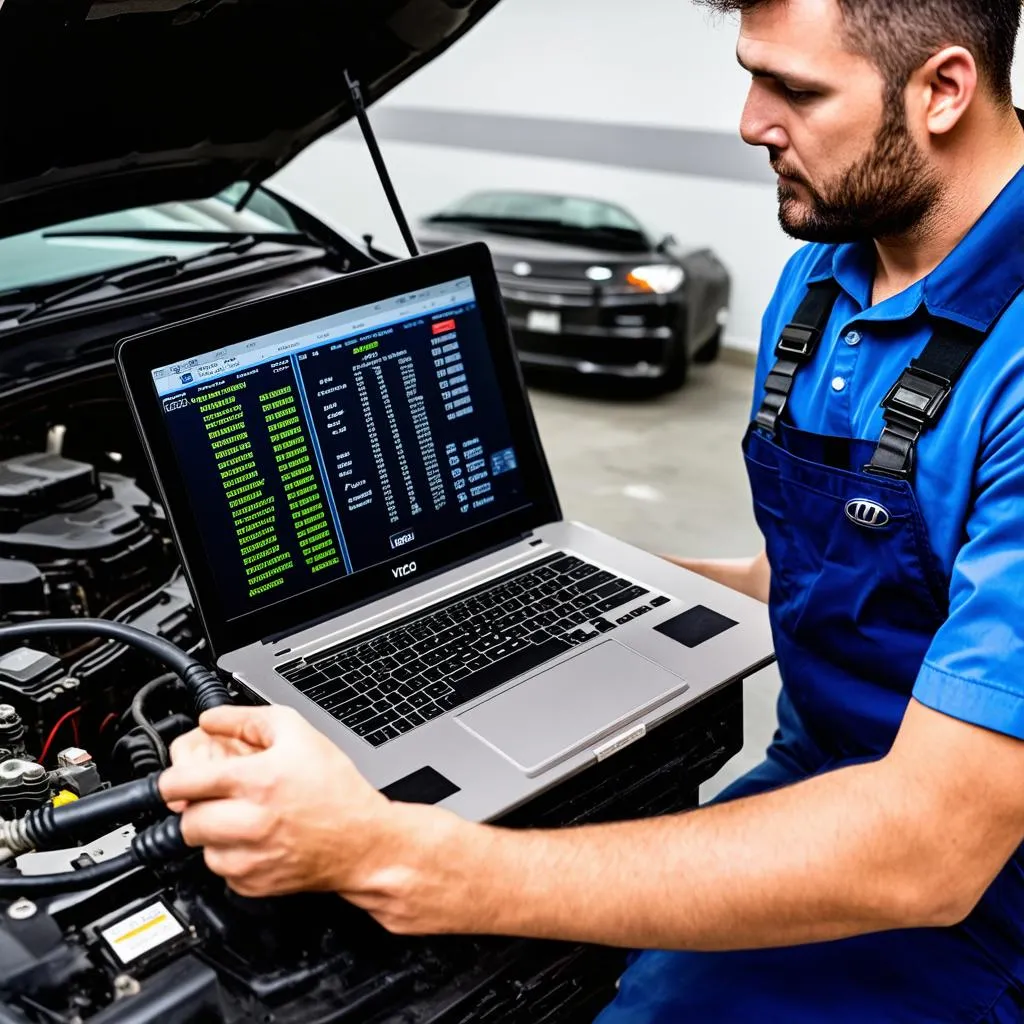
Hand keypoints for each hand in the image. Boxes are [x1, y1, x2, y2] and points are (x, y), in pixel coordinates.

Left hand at [158, 704, 412, 898]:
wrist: (363, 842)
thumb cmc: (337, 789)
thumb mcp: (299, 733)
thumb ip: (248, 719)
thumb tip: (212, 719)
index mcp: (257, 780)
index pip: (181, 783)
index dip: (172, 778)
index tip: (175, 779)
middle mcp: (250, 821)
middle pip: (186, 818)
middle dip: (196, 805)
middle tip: (217, 798)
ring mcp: (249, 858)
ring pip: (200, 846)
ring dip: (212, 832)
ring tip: (243, 817)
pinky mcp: (252, 884)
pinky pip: (220, 869)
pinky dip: (230, 854)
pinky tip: (255, 838)